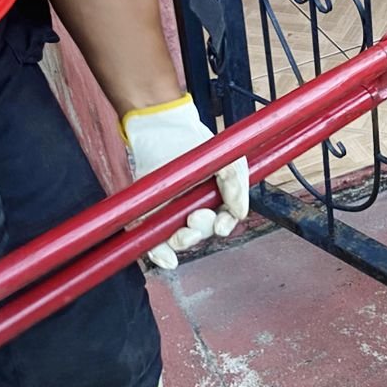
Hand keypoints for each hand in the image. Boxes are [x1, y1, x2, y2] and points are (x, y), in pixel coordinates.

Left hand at [122, 95, 249, 270]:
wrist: (163, 128)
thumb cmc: (197, 144)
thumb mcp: (228, 160)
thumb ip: (237, 185)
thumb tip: (240, 213)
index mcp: (213, 201)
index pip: (221, 222)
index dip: (223, 226)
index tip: (221, 225)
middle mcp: (192, 210)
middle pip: (199, 234)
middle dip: (200, 231)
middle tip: (195, 216)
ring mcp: (169, 213)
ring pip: (177, 241)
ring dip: (182, 242)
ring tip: (182, 232)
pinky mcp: (147, 214)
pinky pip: (152, 241)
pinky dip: (158, 253)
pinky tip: (166, 258)